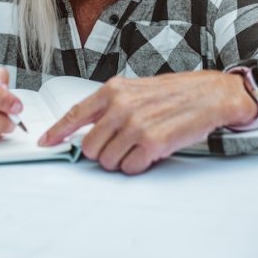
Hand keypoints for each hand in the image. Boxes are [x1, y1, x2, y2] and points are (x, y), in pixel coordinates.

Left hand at [38, 70, 257, 174]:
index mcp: (114, 91)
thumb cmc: (176, 93)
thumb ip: (110, 106)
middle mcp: (121, 107)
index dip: (57, 132)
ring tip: (140, 145)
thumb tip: (86, 128)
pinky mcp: (152, 143)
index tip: (46, 142)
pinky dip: (138, 165)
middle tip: (122, 145)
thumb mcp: (136, 90)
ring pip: (107, 161)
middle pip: (89, 147)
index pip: (75, 114)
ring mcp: (136, 125)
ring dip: (122, 160)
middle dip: (102, 152)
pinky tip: (151, 152)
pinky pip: (129, 168)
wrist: (211, 94)